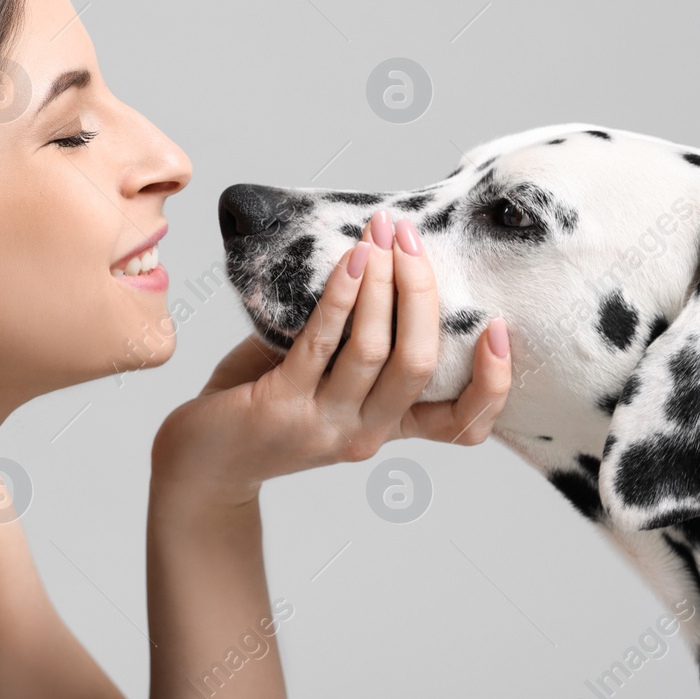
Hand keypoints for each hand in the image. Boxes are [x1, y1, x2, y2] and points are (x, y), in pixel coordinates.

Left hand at [152, 209, 512, 503]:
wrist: (199, 463)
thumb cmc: (262, 404)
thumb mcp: (325, 378)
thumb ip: (356, 337)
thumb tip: (379, 258)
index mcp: (386, 429)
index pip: (462, 426)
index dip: (493, 383)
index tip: (501, 327)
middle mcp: (364, 436)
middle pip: (421, 364)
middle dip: (422, 292)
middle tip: (412, 238)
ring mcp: (323, 425)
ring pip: (374, 349)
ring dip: (381, 283)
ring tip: (379, 235)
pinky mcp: (280, 408)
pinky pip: (320, 343)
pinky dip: (340, 296)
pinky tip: (347, 260)